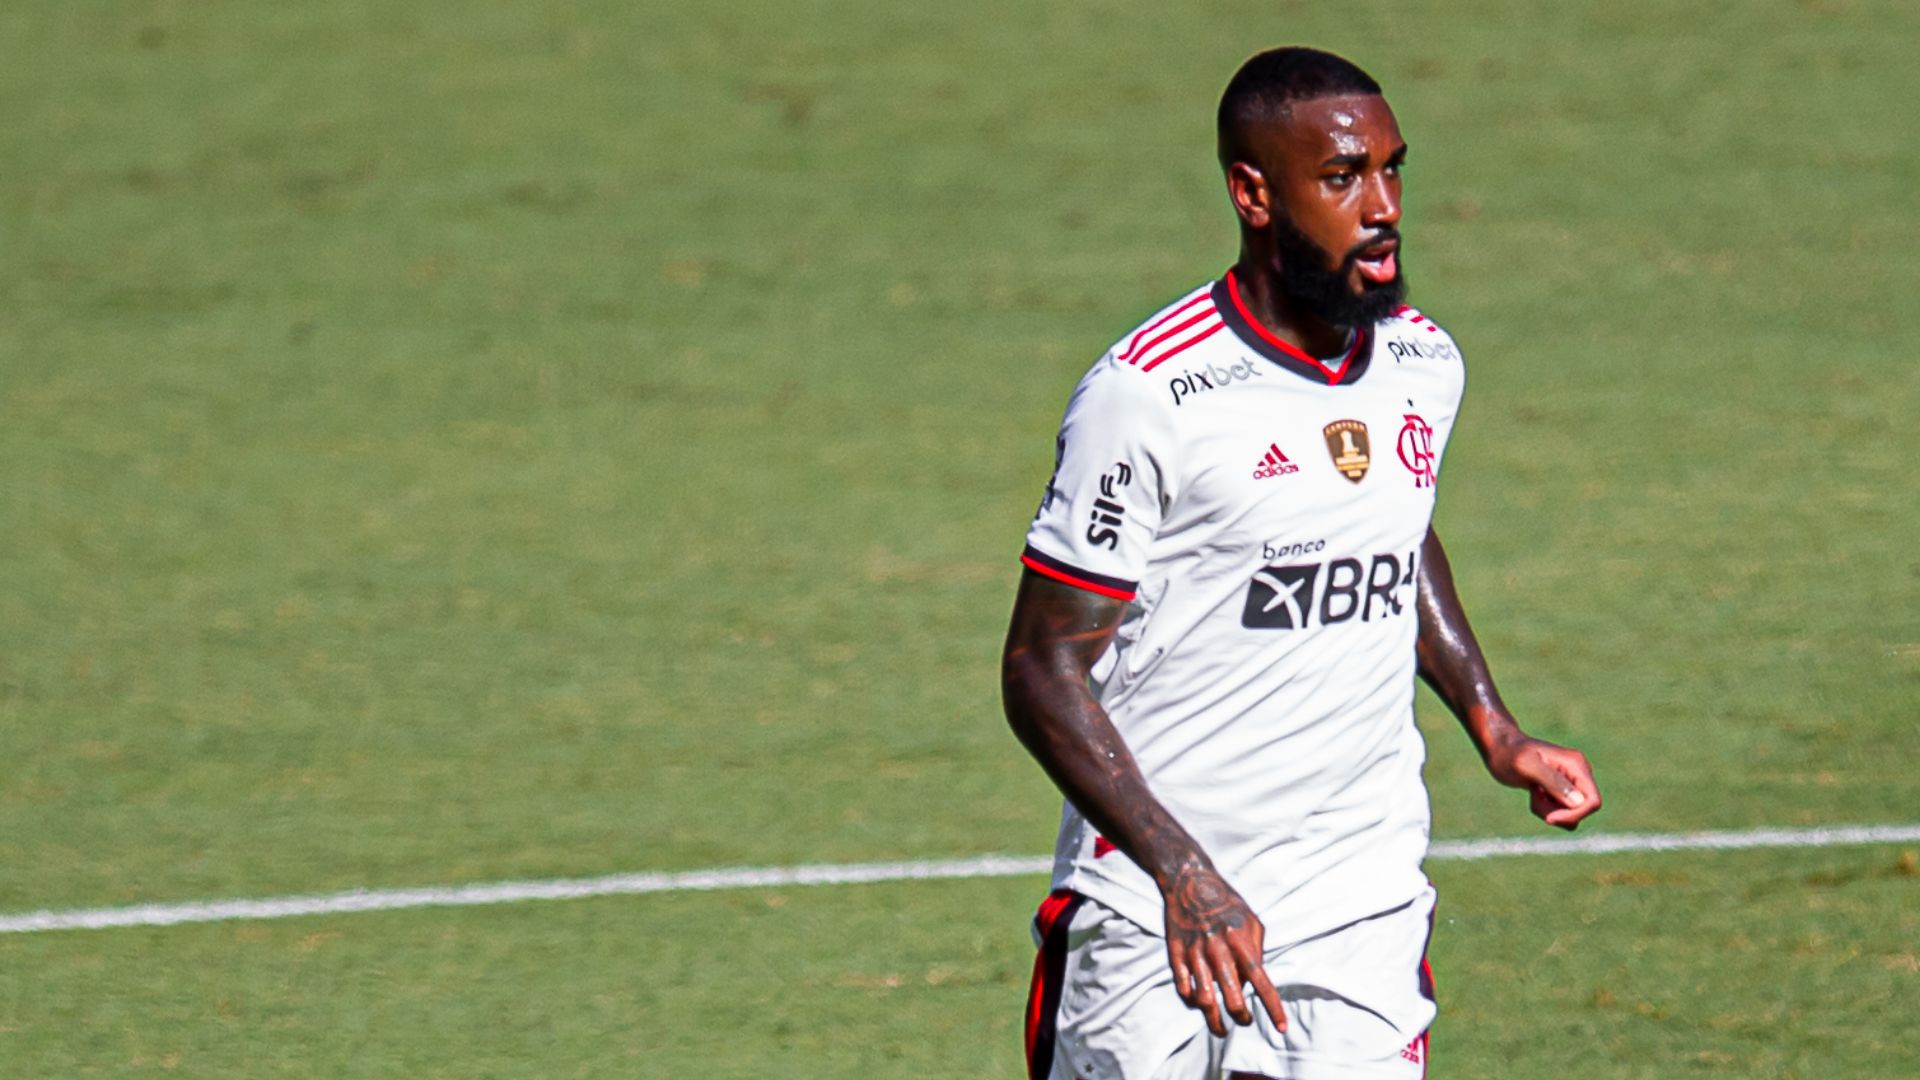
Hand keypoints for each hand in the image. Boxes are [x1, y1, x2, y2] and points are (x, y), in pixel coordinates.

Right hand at [1161, 863, 1286, 1036]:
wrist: (1187, 880)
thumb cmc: (1225, 902)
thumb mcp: (1251, 920)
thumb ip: (1257, 950)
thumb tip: (1253, 981)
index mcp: (1240, 940)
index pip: (1261, 981)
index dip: (1273, 1007)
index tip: (1281, 1028)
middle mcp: (1217, 949)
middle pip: (1233, 997)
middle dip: (1242, 1018)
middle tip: (1245, 1020)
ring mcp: (1194, 953)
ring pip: (1205, 1000)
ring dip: (1215, 1021)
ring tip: (1221, 1028)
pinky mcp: (1176, 954)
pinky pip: (1184, 988)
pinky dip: (1192, 1002)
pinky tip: (1199, 1004)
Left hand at [1485, 729, 1601, 829]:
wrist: (1500, 748)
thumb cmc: (1510, 754)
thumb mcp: (1527, 766)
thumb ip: (1552, 781)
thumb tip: (1580, 801)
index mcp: (1577, 765)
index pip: (1592, 802)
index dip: (1574, 815)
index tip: (1549, 818)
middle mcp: (1579, 774)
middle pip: (1580, 811)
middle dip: (1556, 812)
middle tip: (1534, 796)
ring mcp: (1572, 783)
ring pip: (1570, 815)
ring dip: (1548, 810)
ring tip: (1533, 792)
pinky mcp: (1562, 790)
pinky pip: (1561, 813)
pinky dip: (1545, 809)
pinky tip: (1534, 793)